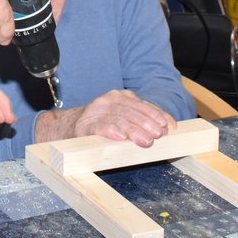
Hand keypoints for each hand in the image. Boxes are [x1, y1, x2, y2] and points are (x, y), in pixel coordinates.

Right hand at [36, 89, 175, 146]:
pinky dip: (110, 130)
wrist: (68, 126)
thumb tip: (168, 127)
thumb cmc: (101, 125)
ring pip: (118, 118)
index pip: (142, 104)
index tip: (168, 126)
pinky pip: (99, 126)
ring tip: (145, 140)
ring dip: (133, 129)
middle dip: (147, 123)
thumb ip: (142, 120)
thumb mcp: (123, 118)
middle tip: (158, 134)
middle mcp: (108, 100)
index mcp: (119, 97)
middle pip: (131, 111)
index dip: (156, 115)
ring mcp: (95, 111)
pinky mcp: (85, 125)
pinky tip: (119, 136)